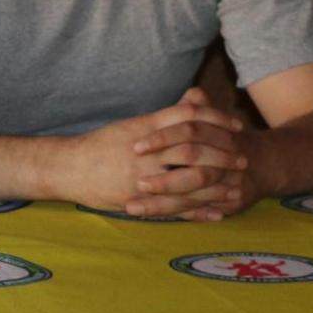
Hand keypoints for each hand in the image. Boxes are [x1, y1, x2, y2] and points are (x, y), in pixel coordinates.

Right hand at [64, 90, 249, 220]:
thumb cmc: (101, 145)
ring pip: (188, 180)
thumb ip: (164, 117)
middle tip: (242, 157)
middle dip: (222, 154)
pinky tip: (216, 213)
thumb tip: (194, 100)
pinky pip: (174, 207)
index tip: (235, 125)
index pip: (189, 117)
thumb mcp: (133, 124)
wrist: (69, 168)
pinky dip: (198, 211)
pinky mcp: (139, 200)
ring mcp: (143, 176)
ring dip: (216, 185)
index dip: (216, 119)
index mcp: (146, 127)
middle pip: (195, 149)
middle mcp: (147, 151)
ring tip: (236, 186)